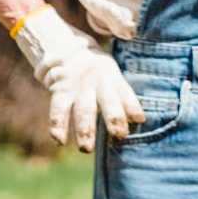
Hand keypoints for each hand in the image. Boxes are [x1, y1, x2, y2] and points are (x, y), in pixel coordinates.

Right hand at [12, 7, 144, 150]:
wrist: (68, 50)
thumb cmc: (98, 71)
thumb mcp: (113, 76)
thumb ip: (125, 98)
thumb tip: (140, 120)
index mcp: (112, 77)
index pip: (126, 93)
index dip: (132, 108)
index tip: (139, 121)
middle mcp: (96, 82)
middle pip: (107, 101)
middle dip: (113, 118)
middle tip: (119, 136)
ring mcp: (77, 87)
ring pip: (82, 110)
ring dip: (85, 130)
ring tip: (87, 148)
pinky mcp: (59, 91)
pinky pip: (57, 110)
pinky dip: (57, 126)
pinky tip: (59, 140)